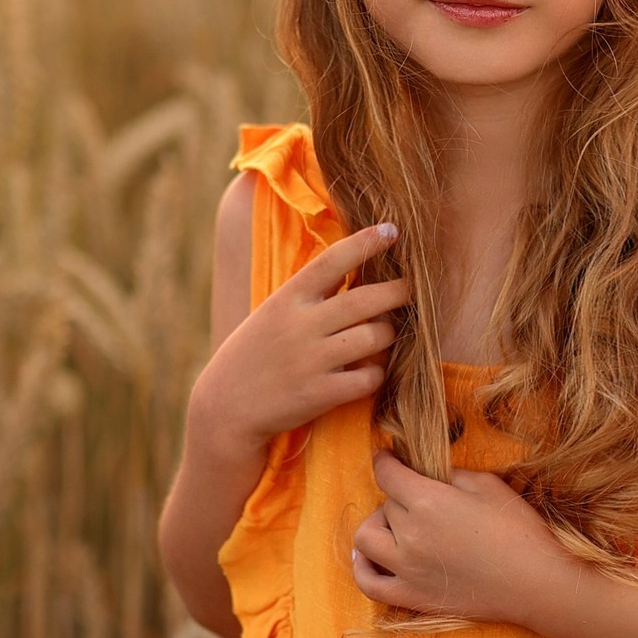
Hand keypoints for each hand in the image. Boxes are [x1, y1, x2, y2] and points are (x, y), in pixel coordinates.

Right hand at [192, 224, 407, 456]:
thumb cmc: (254, 354)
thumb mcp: (272, 313)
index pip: (333, 259)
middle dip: (398, 291)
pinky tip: (369, 372)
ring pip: (375, 337)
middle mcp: (300, 326)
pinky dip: (376, 373)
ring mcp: (311, 361)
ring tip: (385, 335)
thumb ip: (309, 294)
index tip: (391, 230)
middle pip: (366, 299)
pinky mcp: (320, 394)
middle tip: (411, 288)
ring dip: (388, 335)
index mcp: (287, 299)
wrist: (226, 407)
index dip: (366, 242)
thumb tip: (356, 265)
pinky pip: (369, 377)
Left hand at [350, 452, 570, 626]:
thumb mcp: (487, 485)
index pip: (387, 474)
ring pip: (365, 539)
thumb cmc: (520, 530)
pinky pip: (368, 583)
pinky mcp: (413, 597)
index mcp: (427, 501)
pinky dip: (362, 567)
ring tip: (396, 525)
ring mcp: (407, 569)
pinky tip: (370, 558)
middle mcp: (409, 535)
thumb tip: (429, 473)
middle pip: (385, 505)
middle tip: (421, 499)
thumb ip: (450, 475)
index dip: (385, 461)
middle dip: (399, 497)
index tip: (386, 457)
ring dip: (375, 526)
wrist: (537, 583)